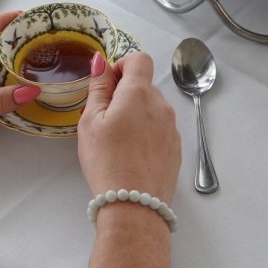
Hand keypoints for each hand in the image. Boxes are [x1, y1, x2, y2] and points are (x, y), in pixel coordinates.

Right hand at [78, 52, 180, 202]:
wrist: (135, 208)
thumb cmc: (106, 160)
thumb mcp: (91, 120)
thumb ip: (98, 87)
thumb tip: (102, 61)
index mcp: (139, 93)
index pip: (139, 59)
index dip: (121, 65)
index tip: (107, 85)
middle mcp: (161, 106)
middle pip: (144, 85)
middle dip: (124, 93)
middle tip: (104, 118)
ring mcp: (172, 129)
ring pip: (152, 108)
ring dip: (135, 114)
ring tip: (116, 140)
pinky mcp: (176, 149)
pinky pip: (159, 128)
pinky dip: (145, 132)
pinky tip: (131, 154)